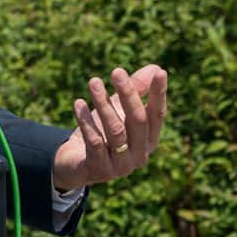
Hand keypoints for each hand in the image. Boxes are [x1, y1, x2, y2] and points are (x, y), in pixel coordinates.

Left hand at [52, 64, 167, 191]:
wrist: (75, 165)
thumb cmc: (101, 133)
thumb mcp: (118, 111)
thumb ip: (136, 91)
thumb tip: (155, 68)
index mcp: (149, 140)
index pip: (157, 115)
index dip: (159, 95)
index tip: (160, 73)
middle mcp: (139, 154)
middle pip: (138, 121)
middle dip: (128, 94)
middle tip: (116, 71)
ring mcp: (121, 165)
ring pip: (115, 130)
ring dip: (103, 103)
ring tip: (93, 81)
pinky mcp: (99, 168)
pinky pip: (94, 141)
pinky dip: (86, 121)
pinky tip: (78, 103)